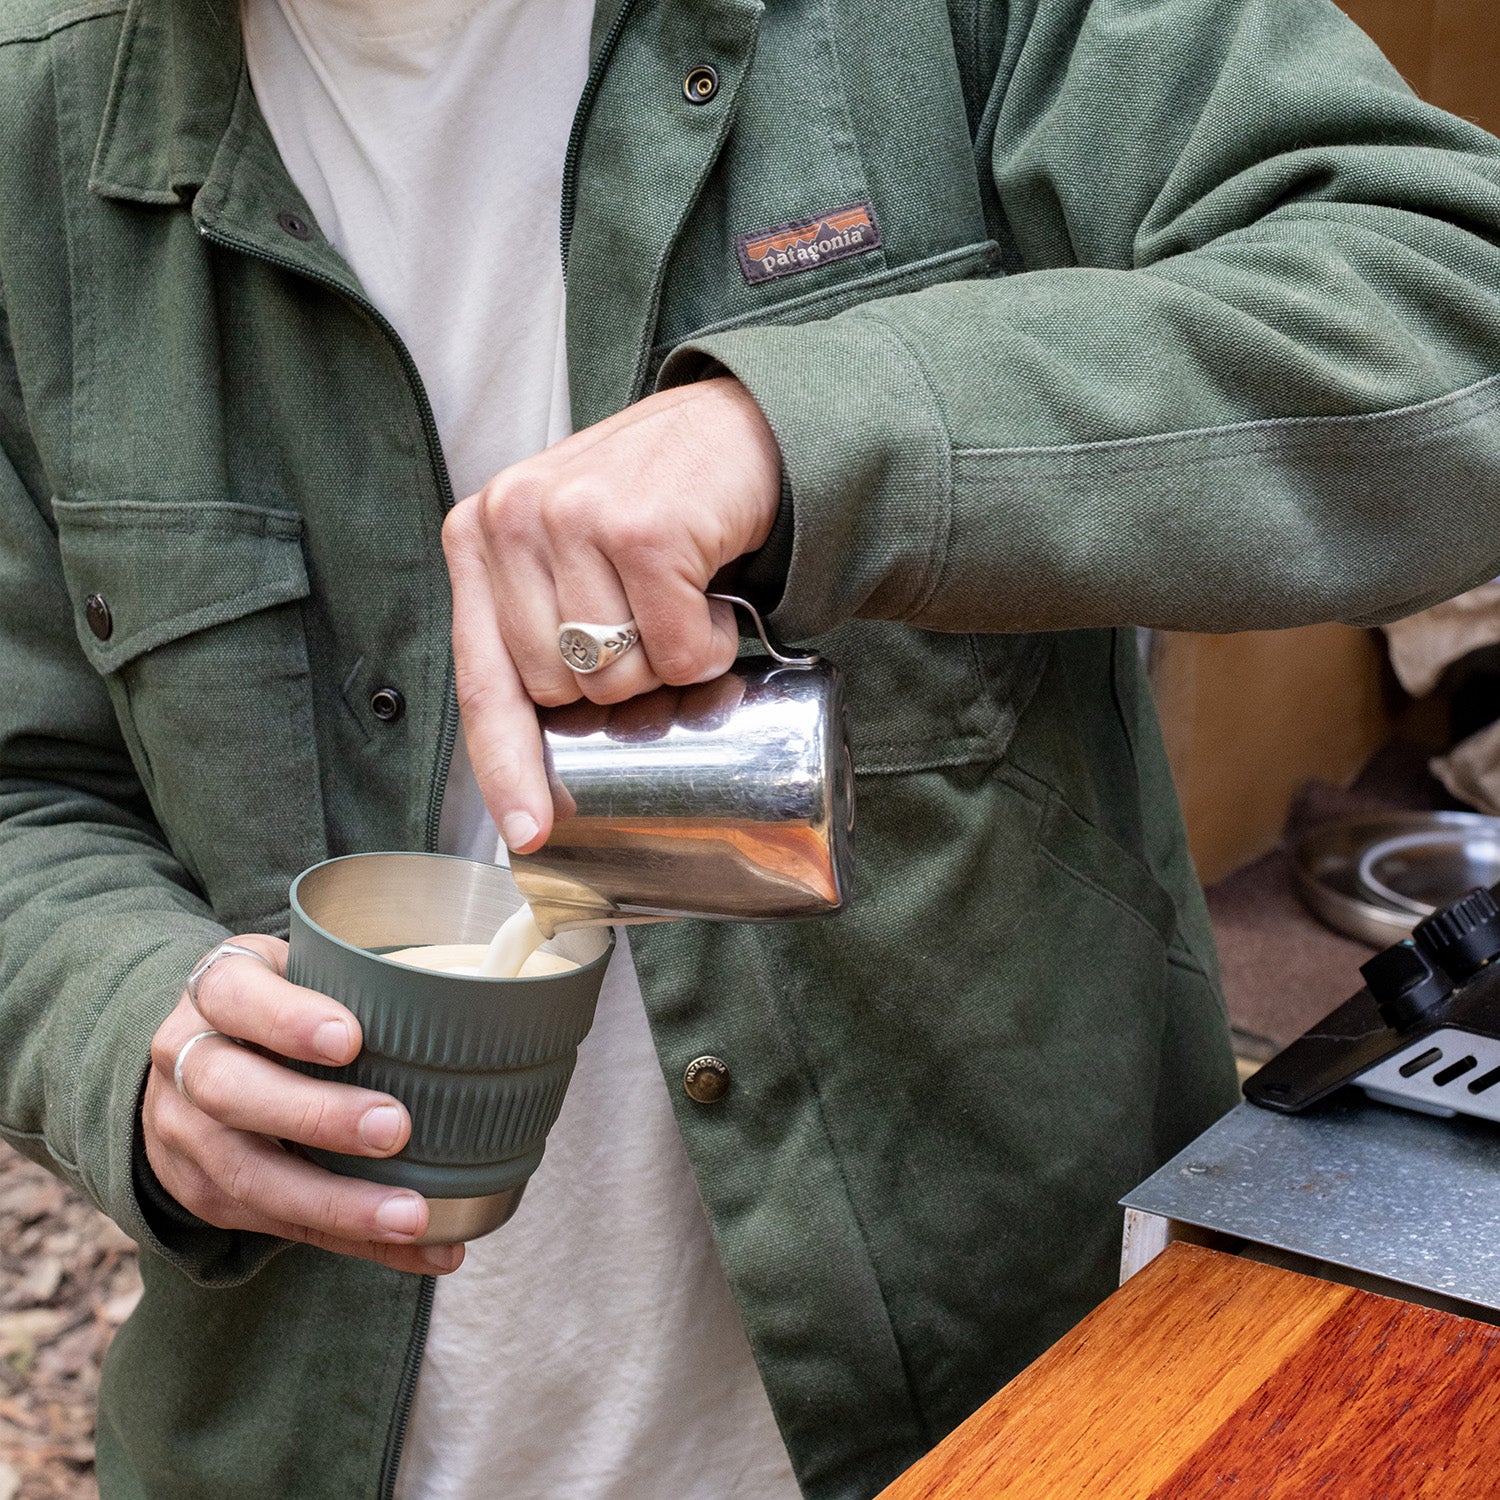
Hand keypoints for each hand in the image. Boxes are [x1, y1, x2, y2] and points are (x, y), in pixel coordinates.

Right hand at [143, 938, 463, 1274]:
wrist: (196, 1055)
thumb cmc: (278, 1005)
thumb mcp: (299, 969)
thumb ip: (354, 981)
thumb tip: (464, 1004)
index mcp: (215, 991)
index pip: (235, 996)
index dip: (287, 1019)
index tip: (350, 1038)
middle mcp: (186, 1062)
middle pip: (231, 1092)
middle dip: (315, 1116)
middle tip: (393, 1127)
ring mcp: (185, 1136)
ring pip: (249, 1176)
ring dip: (337, 1203)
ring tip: (412, 1215)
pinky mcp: (207, 1196)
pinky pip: (281, 1227)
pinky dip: (356, 1242)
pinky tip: (420, 1248)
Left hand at [442, 376, 781, 851]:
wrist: (739, 429)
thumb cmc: (654, 504)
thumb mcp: (568, 553)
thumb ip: (534, 621)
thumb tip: (540, 756)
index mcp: (478, 535)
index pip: (481, 680)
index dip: (506, 767)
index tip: (529, 831)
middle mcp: (511, 519)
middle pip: (559, 691)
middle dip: (616, 681)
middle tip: (645, 622)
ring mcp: (574, 519)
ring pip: (617, 679)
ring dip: (667, 662)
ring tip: (674, 599)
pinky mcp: (641, 530)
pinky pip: (679, 654)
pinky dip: (708, 644)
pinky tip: (706, 590)